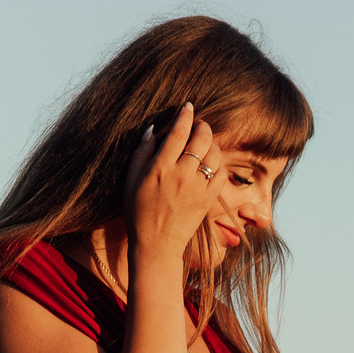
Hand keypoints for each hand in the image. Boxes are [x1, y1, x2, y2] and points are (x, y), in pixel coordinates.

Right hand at [123, 102, 219, 266]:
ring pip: (214, 154)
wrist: (157, 244)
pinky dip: (219, 164)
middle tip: (200, 125)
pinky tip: (211, 164)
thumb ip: (141, 153)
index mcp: (160, 168)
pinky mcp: (209, 199)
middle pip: (202, 139)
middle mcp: (181, 175)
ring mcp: (198, 187)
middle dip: (203, 126)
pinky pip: (222, 173)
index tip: (188, 107)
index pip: (178, 132)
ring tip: (205, 144)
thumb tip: (151, 130)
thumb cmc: (139, 212)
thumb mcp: (131, 181)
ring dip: (212, 144)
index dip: (185, 115)